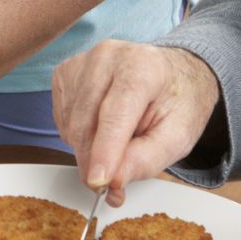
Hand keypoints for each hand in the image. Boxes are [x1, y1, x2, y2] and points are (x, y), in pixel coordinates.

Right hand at [51, 42, 218, 206]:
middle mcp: (107, 56)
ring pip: (71, 124)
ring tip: (116, 143)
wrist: (170, 73)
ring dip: (87, 148)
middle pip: (87, 122)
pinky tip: (100, 127)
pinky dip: (78, 134)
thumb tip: (114, 179)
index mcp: (142, 66)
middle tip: (110, 185)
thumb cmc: (175, 100)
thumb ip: (147, 159)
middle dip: (94, 161)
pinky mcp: (65, 72)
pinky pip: (62, 118)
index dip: (105, 150)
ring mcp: (82, 61)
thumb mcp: (178, 136)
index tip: (98, 181)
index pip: (116, 113)